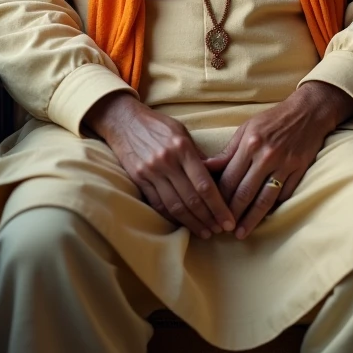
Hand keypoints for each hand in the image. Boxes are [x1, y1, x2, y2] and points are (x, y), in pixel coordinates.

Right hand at [84, 92, 234, 238]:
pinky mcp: (139, 180)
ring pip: (175, 206)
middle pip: (191, 199)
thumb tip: (217, 176)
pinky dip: (172, 217)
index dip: (218, 206)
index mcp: (182, 148)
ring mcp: (151, 172)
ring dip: (192, 223)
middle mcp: (167, 161)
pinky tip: (183, 224)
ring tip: (205, 232)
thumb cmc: (158, 125)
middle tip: (221, 230)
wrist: (124, 121)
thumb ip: (198, 155)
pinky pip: (157, 204)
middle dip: (209, 218)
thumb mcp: (181, 132)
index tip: (228, 219)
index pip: (204, 184)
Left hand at [203, 82, 352, 239]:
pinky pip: (284, 196)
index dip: (219, 198)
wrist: (308, 112)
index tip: (212, 211)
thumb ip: (228, 151)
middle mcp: (266, 156)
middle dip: (232, 213)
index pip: (230, 178)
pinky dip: (273, 209)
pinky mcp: (299, 172)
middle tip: (223, 229)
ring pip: (265, 199)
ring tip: (241, 233)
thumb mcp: (247, 128)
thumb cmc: (272, 119)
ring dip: (251, 219)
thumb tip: (206, 167)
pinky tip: (264, 219)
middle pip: (245, 192)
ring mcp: (284, 165)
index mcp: (250, 144)